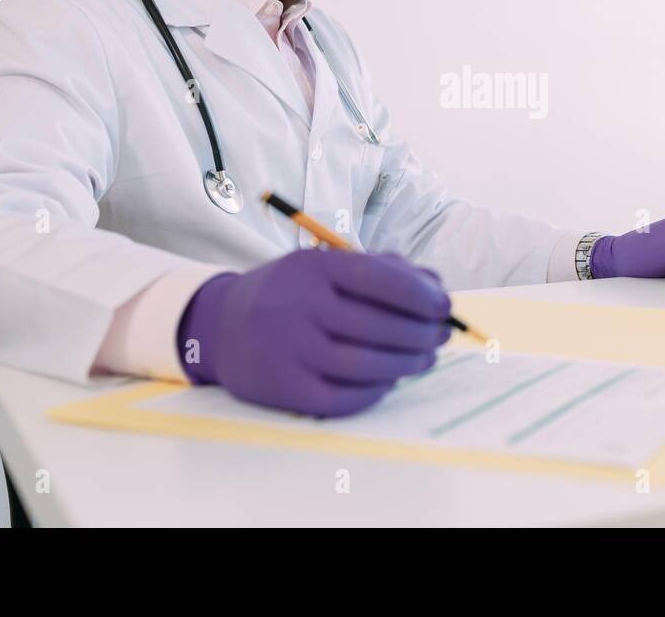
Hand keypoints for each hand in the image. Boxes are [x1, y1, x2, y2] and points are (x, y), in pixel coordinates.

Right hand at [177, 250, 451, 416]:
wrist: (220, 326)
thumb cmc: (290, 292)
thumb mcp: (324, 265)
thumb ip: (380, 268)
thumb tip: (436, 286)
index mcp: (313, 268)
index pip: (376, 277)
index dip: (418, 293)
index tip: (444, 305)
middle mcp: (298, 306)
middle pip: (377, 325)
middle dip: (421, 333)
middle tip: (441, 336)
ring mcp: (288, 349)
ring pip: (364, 365)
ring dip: (406, 364)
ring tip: (425, 359)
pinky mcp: (283, 388)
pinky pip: (342, 398)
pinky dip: (375, 392)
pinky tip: (390, 381)